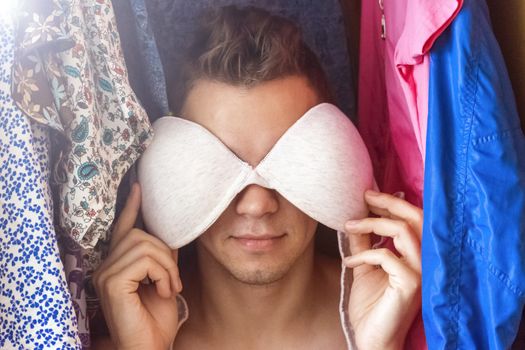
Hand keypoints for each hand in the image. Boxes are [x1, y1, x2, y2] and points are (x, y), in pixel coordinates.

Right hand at [92, 183, 181, 349]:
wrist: (150, 347)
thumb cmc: (156, 319)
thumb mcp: (165, 279)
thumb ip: (164, 256)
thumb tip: (172, 233)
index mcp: (117, 264)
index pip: (122, 228)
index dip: (132, 207)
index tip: (139, 187)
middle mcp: (105, 266)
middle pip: (140, 234)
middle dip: (166, 253)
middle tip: (173, 281)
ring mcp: (105, 274)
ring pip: (145, 245)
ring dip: (167, 266)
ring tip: (169, 287)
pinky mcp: (111, 283)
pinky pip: (145, 261)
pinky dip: (162, 274)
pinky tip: (163, 291)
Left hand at [344, 190, 421, 349]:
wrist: (372, 337)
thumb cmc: (371, 304)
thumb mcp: (364, 265)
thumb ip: (364, 242)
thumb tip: (356, 216)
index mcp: (417, 254)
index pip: (414, 218)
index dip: (392, 202)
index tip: (367, 194)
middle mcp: (425, 260)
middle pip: (416, 217)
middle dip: (389, 202)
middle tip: (364, 196)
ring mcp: (421, 272)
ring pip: (403, 231)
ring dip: (372, 224)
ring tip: (349, 226)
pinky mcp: (411, 284)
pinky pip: (385, 256)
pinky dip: (363, 255)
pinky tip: (348, 263)